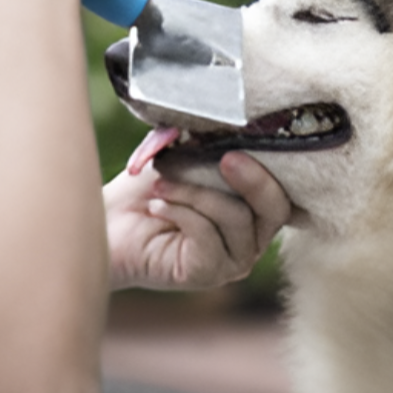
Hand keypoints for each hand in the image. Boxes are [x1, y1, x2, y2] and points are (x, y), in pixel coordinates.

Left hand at [103, 146, 297, 290]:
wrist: (107, 222)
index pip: (284, 190)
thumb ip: (210, 143)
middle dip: (254, 180)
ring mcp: (233, 260)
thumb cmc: (148, 188)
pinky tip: (157, 204)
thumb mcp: (185, 156)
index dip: (272, 168)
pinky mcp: (208, 274)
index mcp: (255, 208)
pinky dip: (182, 212)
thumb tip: (227, 119)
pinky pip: (209, 237)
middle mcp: (252, 237)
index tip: (245, 145)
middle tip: (227, 158)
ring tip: (161, 184)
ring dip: (196, 193)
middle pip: (275, 208)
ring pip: (236, 218)